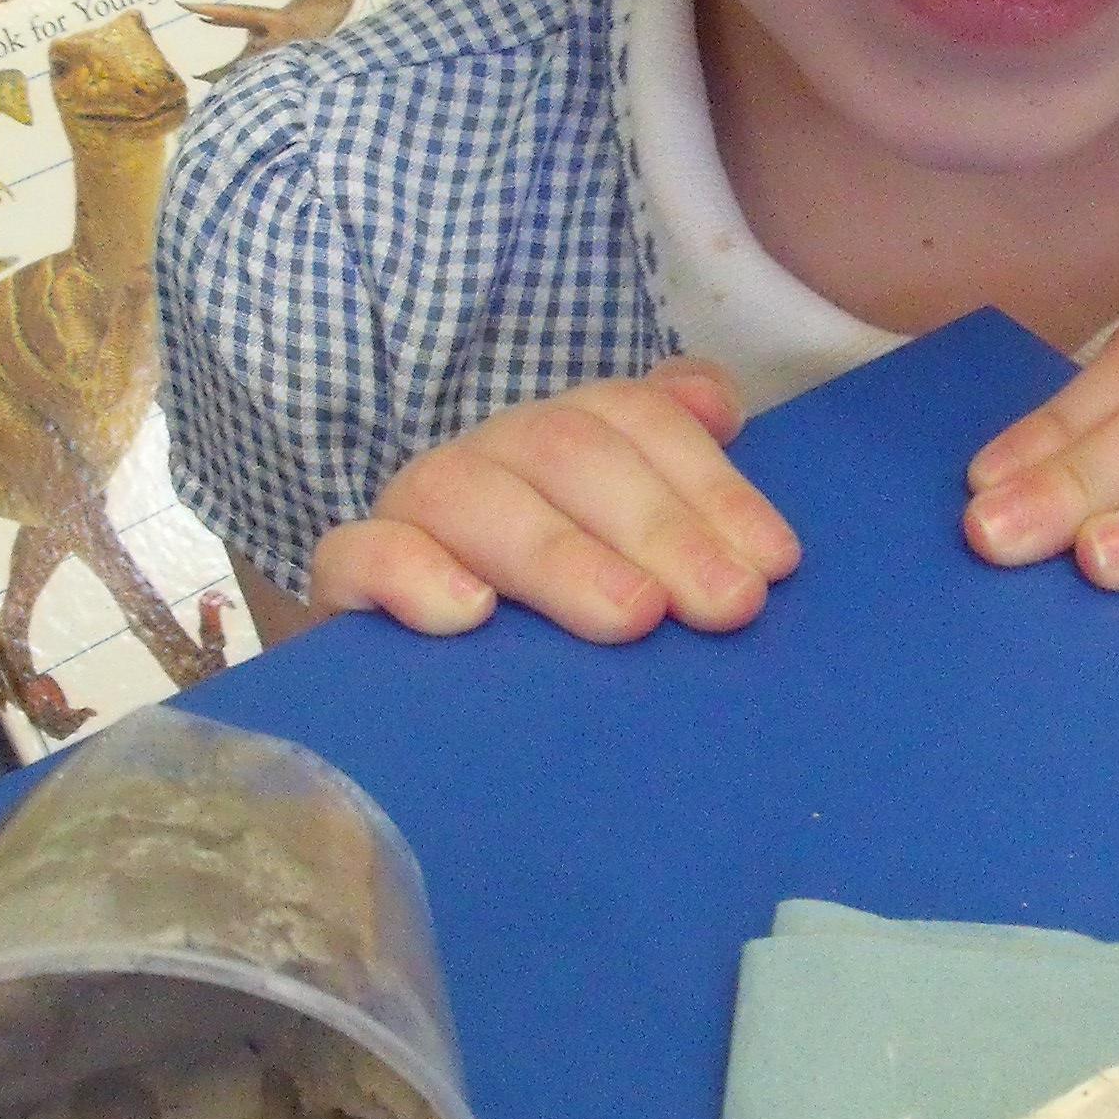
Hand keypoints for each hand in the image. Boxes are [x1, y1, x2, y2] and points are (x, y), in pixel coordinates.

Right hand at [306, 360, 800, 642]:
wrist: (430, 712)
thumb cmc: (559, 639)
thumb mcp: (632, 567)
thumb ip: (676, 483)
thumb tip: (720, 405)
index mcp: (560, 444)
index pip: (632, 418)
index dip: (707, 480)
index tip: (773, 563)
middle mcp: (489, 460)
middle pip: (563, 449)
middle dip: (658, 524)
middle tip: (726, 606)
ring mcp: (411, 513)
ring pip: (466, 491)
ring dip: (559, 552)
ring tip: (632, 618)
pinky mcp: (345, 580)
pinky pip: (359, 554)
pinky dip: (414, 573)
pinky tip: (472, 616)